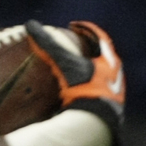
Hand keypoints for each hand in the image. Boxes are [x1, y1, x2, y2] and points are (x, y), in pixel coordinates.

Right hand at [26, 19, 125, 145]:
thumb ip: (48, 45)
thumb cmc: (82, 88)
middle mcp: (115, 73)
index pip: (98, 36)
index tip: (72, 26)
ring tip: (74, 67)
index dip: (85, 29)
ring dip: (88, 68)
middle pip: (102, 54)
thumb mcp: (63, 64)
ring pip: (102, 73)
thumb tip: (30, 24)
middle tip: (74, 44)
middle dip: (88, 48)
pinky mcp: (108, 106)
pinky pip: (97, 90)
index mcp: (109, 59)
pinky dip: (86, 85)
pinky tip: (75, 92)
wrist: (94, 120)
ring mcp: (114, 90)